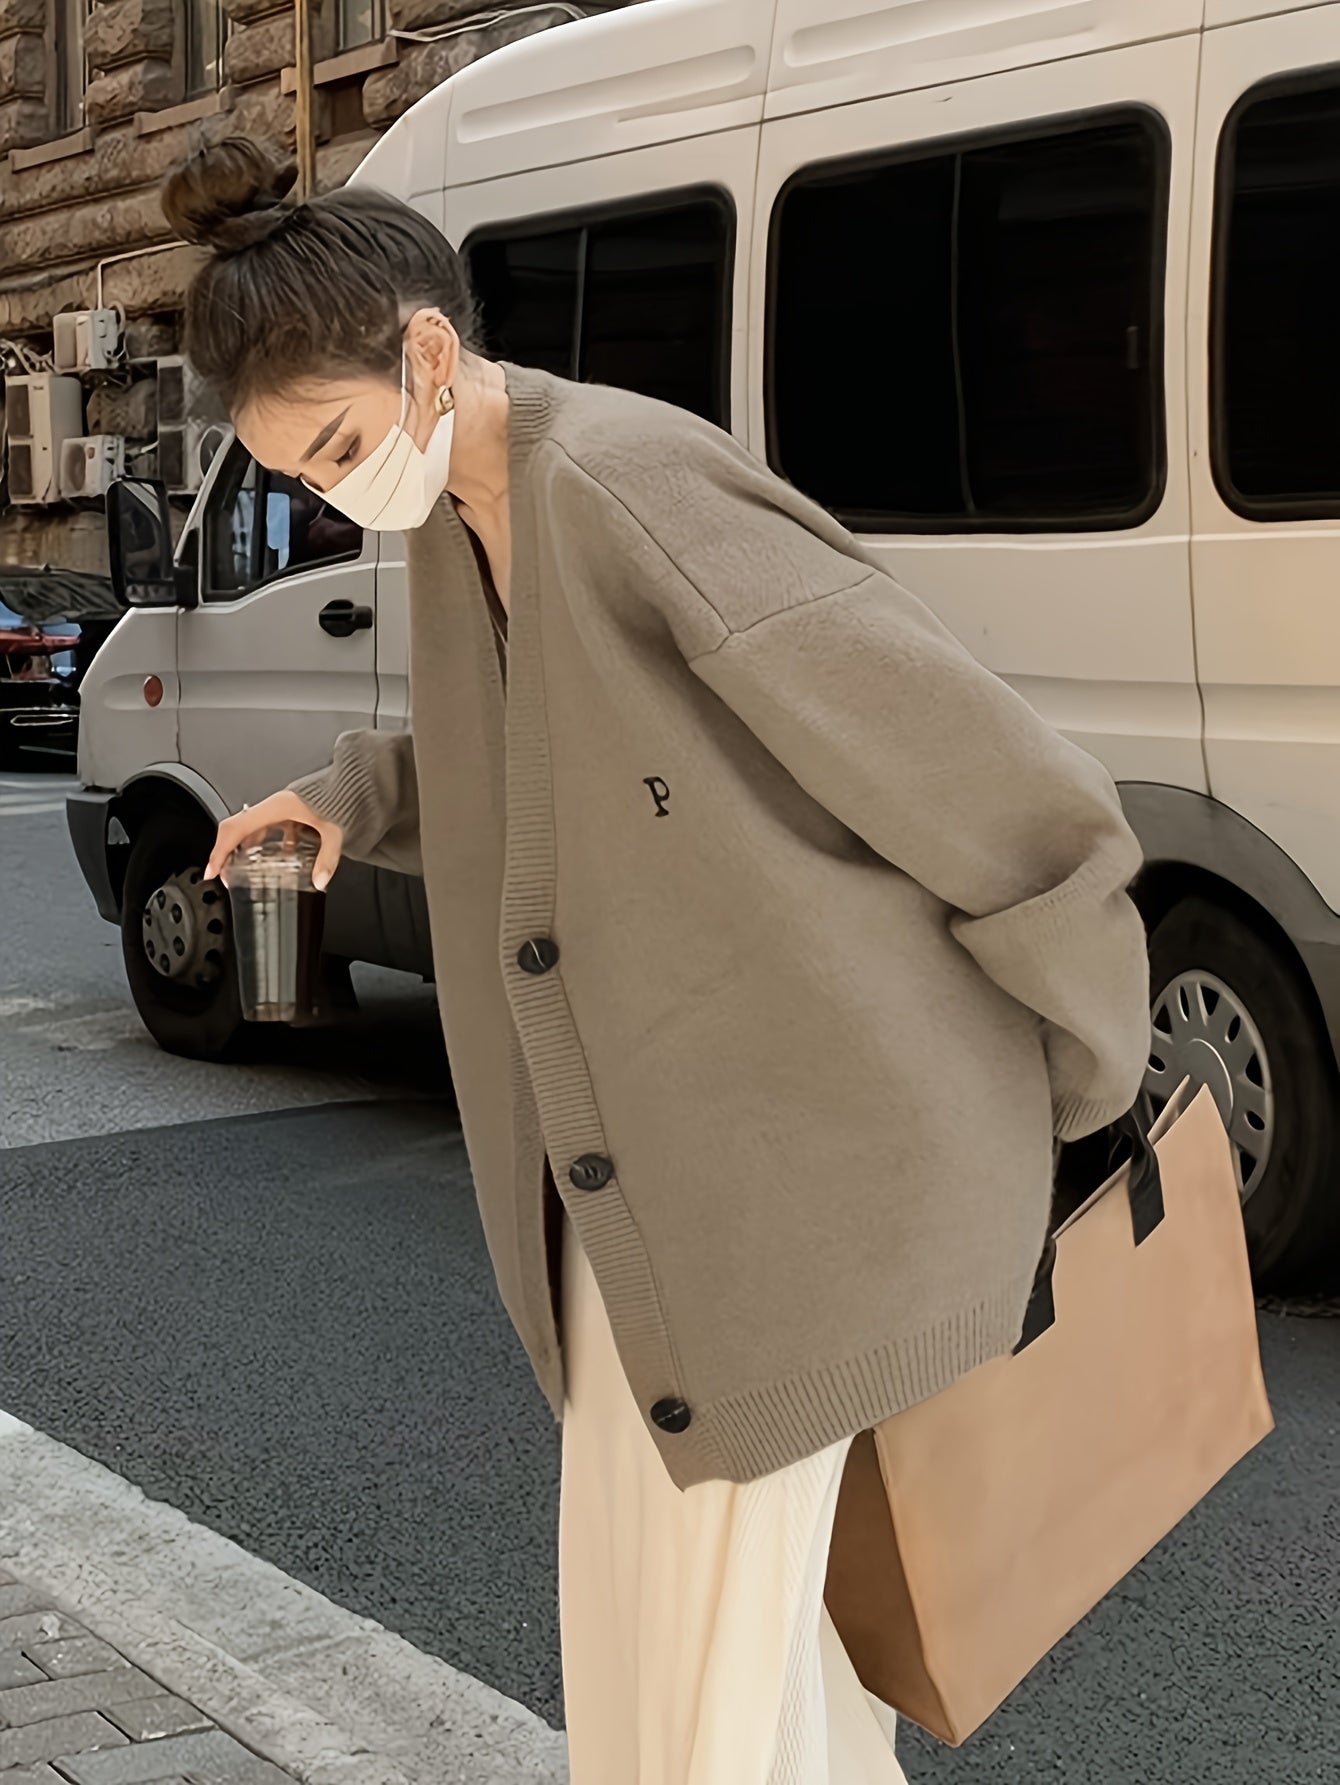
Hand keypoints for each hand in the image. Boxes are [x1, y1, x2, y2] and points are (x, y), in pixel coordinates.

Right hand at [203, 790, 343, 891]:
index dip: (220, 850)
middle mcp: (274, 805)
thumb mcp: (335, 830)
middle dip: (226, 852)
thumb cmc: (341, 796)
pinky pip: (269, 826)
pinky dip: (266, 842)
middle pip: (238, 828)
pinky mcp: (289, 809)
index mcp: (276, 807)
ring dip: (244, 848)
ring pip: (252, 827)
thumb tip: (320, 880)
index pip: (236, 829)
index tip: (213, 869)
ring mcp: (280, 807)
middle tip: (223, 873)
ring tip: (244, 869)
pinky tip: (279, 856)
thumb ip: (328, 858)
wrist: (352, 780)